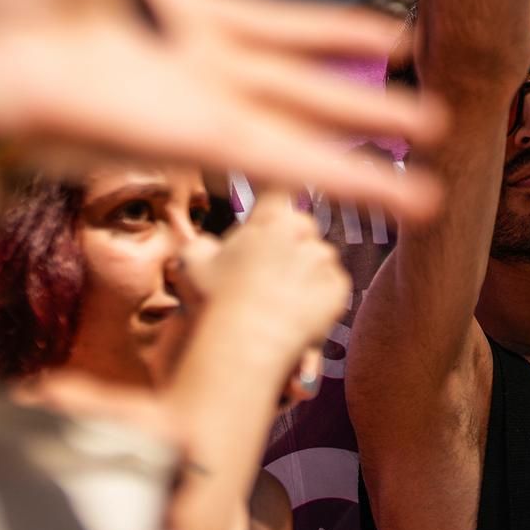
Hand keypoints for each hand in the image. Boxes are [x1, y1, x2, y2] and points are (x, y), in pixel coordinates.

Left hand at [0, 0, 442, 221]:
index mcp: (176, 12)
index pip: (275, 27)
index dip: (332, 33)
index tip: (390, 41)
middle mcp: (198, 71)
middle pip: (303, 88)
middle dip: (366, 102)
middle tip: (434, 114)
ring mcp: (202, 111)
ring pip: (308, 137)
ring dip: (372, 158)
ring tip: (437, 181)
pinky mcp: (200, 145)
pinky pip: (291, 164)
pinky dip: (351, 179)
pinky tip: (406, 196)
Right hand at [174, 191, 349, 361]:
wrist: (247, 345)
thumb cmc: (215, 301)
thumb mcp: (190, 264)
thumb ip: (202, 244)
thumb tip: (210, 245)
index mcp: (269, 219)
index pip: (279, 187)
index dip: (278, 188)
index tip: (280, 184)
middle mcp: (302, 231)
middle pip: (299, 227)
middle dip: (287, 243)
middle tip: (264, 273)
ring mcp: (324, 259)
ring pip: (316, 258)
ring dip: (303, 273)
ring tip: (277, 303)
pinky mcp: (339, 288)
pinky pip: (331, 286)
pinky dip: (317, 298)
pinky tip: (294, 315)